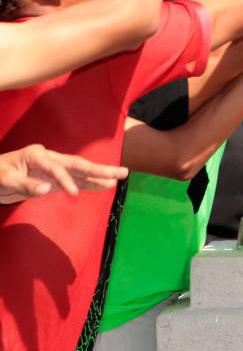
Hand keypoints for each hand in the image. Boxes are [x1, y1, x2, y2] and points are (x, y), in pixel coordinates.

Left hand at [0, 145, 127, 203]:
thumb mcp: (4, 180)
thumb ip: (26, 184)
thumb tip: (47, 189)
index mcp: (38, 155)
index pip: (57, 168)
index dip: (66, 181)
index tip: (74, 194)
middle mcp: (50, 159)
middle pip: (79, 164)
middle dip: (100, 169)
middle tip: (122, 172)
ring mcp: (54, 169)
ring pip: (81, 172)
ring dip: (100, 176)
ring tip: (120, 177)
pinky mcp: (55, 180)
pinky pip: (76, 181)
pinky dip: (90, 184)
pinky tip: (105, 185)